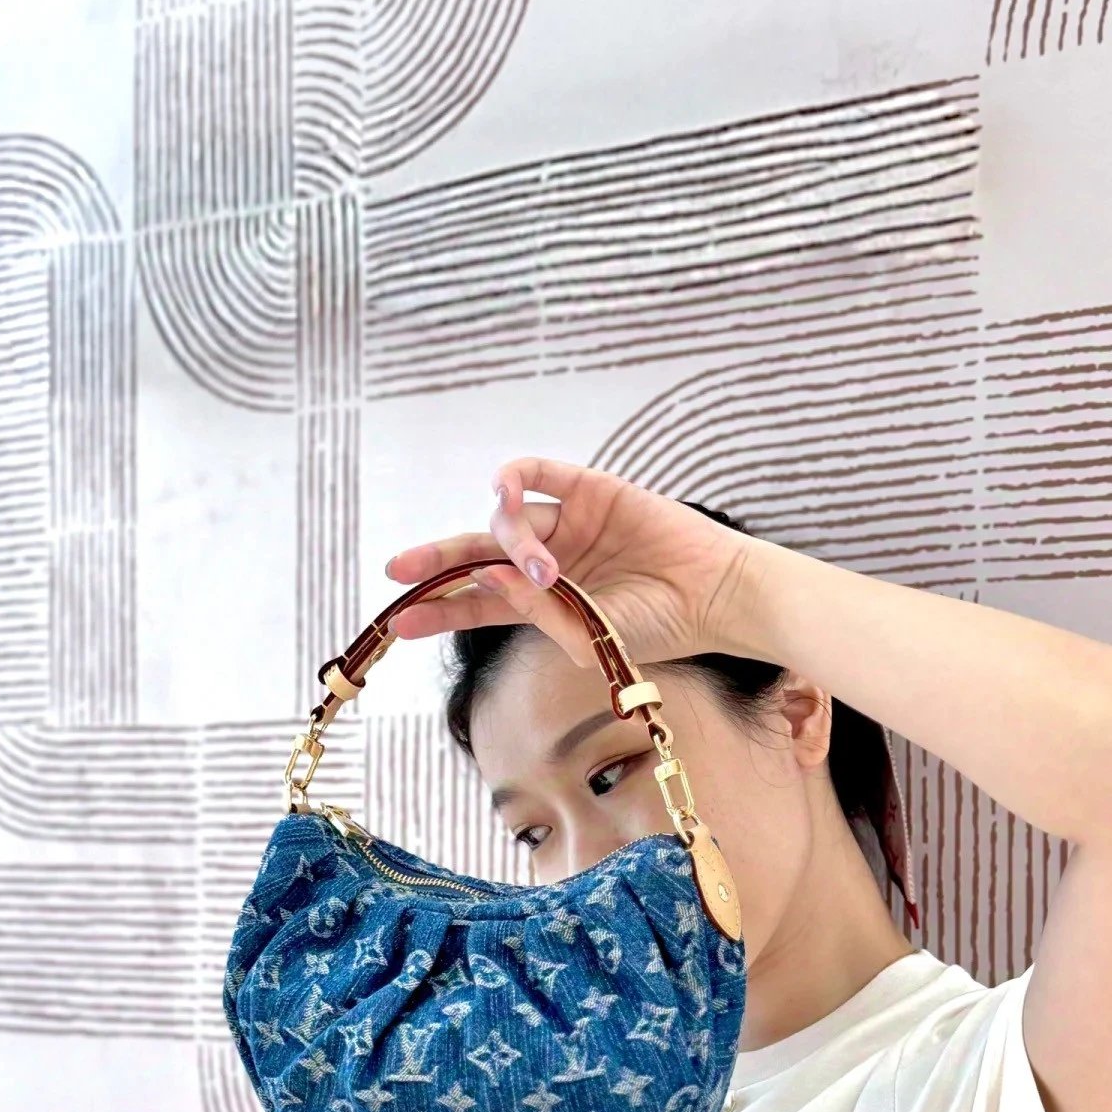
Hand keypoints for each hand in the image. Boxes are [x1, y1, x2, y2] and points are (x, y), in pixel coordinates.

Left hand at [382, 457, 765, 669]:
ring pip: (509, 520)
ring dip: (512, 542)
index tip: (399, 620)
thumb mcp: (588, 637)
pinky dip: (513, 478)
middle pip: (475, 554)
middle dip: (436, 562)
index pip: (477, 602)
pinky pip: (538, 474)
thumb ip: (535, 611)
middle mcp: (547, 561)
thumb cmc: (657, 627)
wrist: (712, 595)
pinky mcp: (588, 490)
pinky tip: (504, 493)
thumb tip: (484, 574)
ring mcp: (566, 524)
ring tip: (545, 571)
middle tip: (399, 568)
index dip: (438, 609)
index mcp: (542, 602)